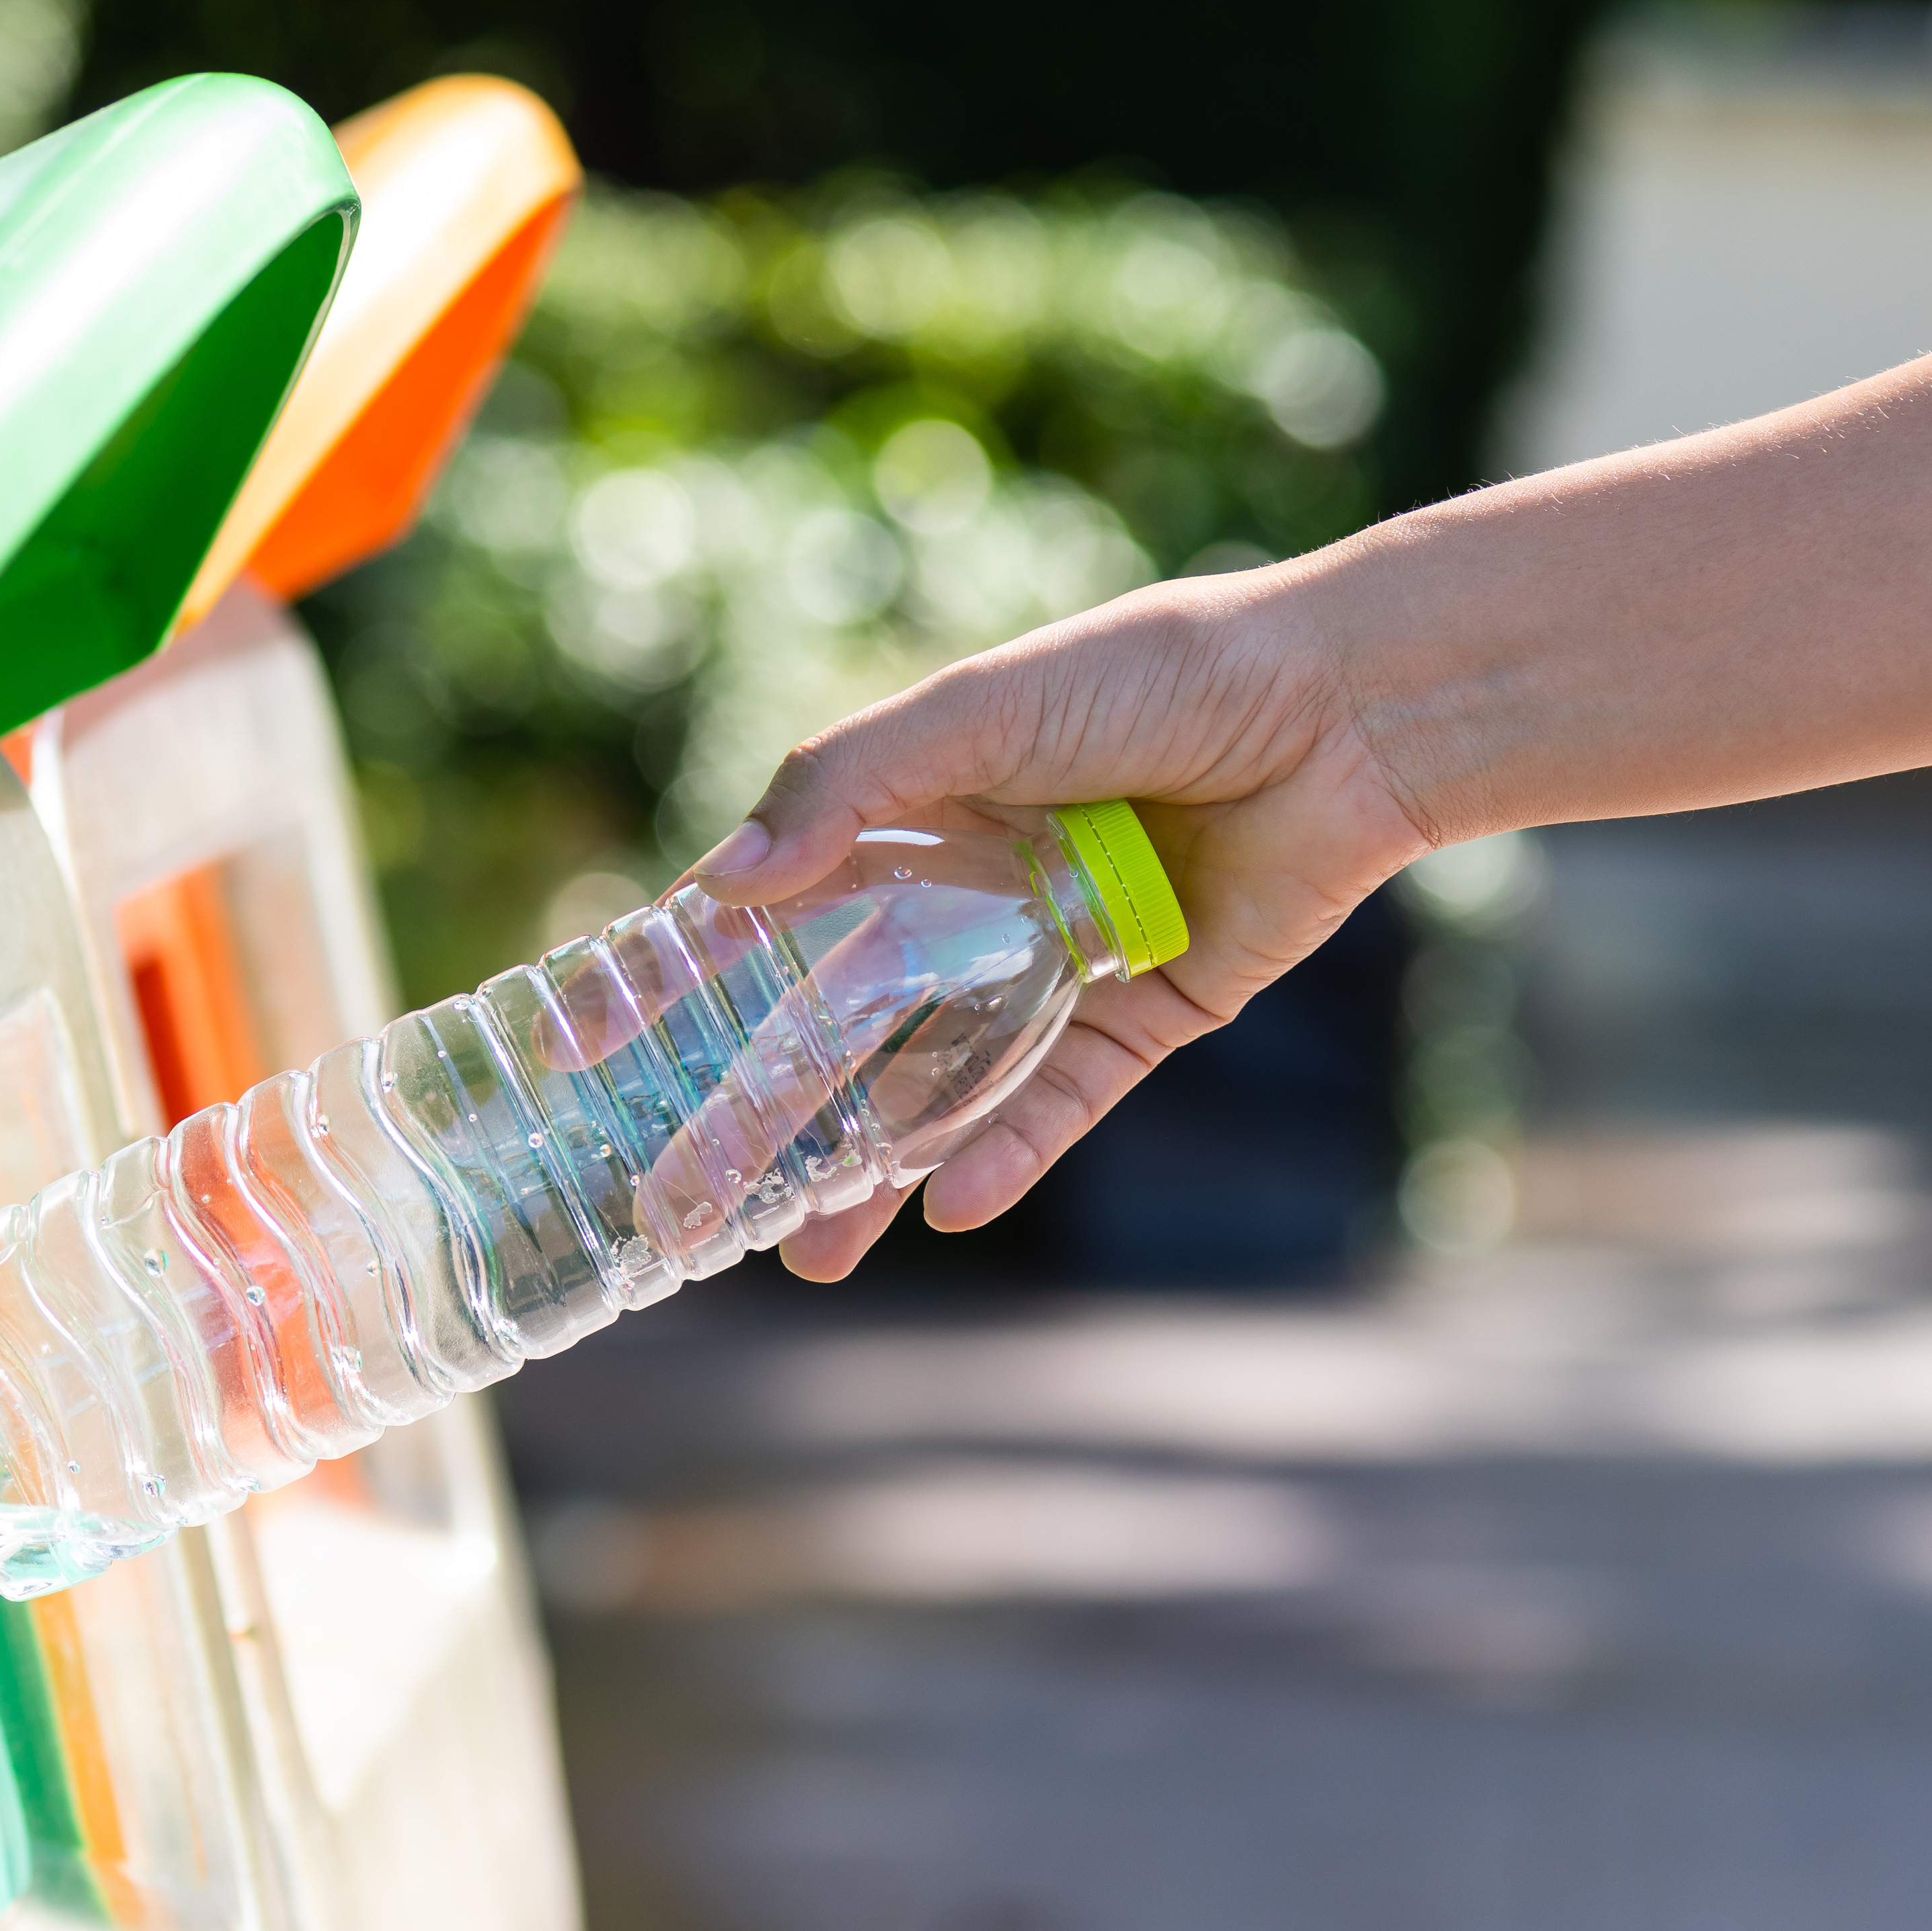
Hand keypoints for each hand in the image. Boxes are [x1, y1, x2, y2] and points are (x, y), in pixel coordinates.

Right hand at [692, 570, 1438, 1279]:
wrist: (1342, 709)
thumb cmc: (1161, 675)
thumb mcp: (985, 706)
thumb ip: (851, 783)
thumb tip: (727, 885)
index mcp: (910, 814)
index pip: (767, 913)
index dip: (681, 980)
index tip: (589, 1048)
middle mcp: (968, 897)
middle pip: (835, 1028)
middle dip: (757, 1117)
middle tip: (682, 1200)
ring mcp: (1050, 965)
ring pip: (935, 1088)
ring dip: (868, 1170)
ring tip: (805, 1255)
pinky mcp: (1142, 1015)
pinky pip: (1058, 1104)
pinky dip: (1005, 1155)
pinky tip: (941, 1207)